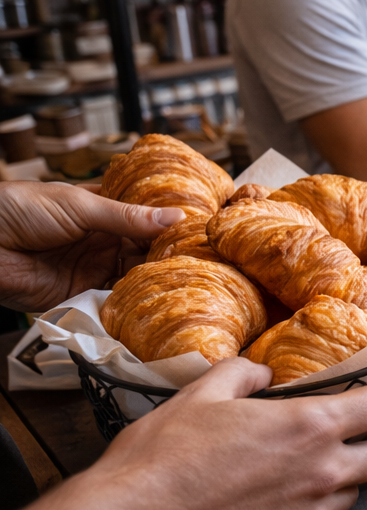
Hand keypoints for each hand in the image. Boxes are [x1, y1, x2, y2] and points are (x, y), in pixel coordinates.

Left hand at [0, 181, 183, 311]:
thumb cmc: (20, 210)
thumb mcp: (80, 206)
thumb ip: (128, 216)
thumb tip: (177, 217)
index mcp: (104, 213)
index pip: (147, 221)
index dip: (172, 227)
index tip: (201, 234)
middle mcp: (102, 242)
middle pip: (146, 253)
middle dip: (169, 258)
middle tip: (202, 263)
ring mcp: (92, 270)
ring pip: (134, 278)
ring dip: (154, 281)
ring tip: (186, 284)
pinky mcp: (79, 296)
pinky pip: (112, 302)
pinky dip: (131, 304)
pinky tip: (154, 301)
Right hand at [87, 358, 366, 509]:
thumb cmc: (164, 455)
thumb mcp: (203, 393)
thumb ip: (244, 374)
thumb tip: (263, 371)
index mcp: (310, 427)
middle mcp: (323, 473)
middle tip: (356, 429)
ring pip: (350, 492)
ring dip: (341, 475)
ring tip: (308, 466)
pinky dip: (307, 508)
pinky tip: (275, 501)